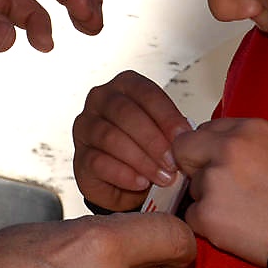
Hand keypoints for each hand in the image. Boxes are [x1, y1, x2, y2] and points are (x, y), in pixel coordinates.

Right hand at [72, 70, 192, 210]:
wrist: (127, 180)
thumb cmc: (147, 148)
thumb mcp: (164, 132)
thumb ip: (172, 131)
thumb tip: (187, 138)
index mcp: (125, 85)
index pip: (145, 92)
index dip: (166, 115)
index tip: (184, 136)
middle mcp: (100, 100)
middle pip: (125, 113)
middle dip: (153, 140)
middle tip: (173, 162)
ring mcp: (86, 127)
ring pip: (110, 137)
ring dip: (141, 159)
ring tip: (162, 176)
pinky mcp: (79, 157)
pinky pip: (98, 162)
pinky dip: (123, 174)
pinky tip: (141, 182)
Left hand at [173, 117, 267, 266]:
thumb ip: (246, 144)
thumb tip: (217, 149)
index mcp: (249, 129)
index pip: (207, 128)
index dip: (210, 148)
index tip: (220, 163)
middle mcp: (227, 148)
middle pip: (185, 149)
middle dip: (194, 166)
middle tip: (218, 187)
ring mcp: (214, 181)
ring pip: (191, 187)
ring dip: (206, 199)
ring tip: (240, 213)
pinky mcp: (207, 215)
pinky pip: (192, 217)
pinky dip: (207, 225)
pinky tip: (235, 229)